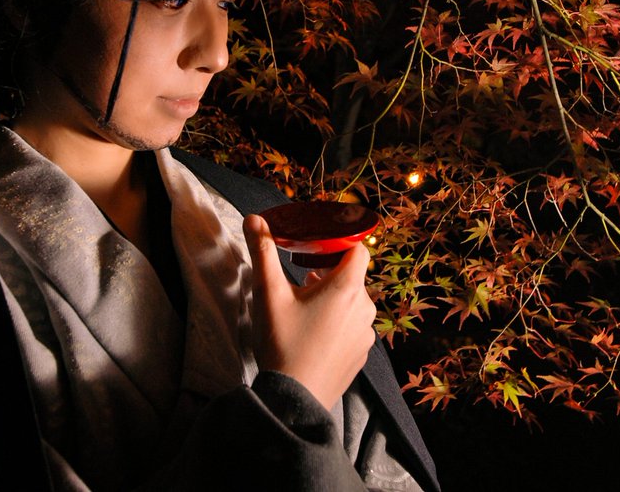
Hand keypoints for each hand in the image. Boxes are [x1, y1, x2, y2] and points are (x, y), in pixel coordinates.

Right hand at [243, 214, 376, 410]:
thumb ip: (262, 252)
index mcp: (347, 288)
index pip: (358, 248)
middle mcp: (364, 308)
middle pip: (353, 277)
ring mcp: (365, 334)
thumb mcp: (268, 294)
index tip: (317, 248)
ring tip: (304, 309)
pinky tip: (313, 334)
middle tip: (302, 281)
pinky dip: (337, 323)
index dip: (339, 243)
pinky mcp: (361, 355)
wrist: (294, 400)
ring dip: (333, 299)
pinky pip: (353, 327)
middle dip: (329, 274)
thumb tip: (254, 219)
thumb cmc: (283, 344)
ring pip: (353, 303)